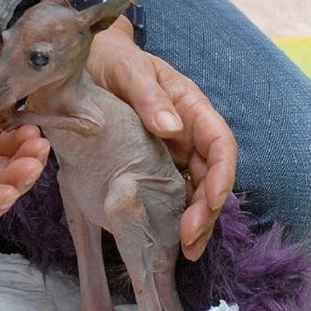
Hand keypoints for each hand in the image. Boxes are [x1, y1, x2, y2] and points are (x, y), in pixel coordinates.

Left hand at [87, 18, 237, 260]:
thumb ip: (149, 97)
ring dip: (192, 219)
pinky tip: (164, 234)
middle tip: (190, 242)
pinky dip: (171, 212)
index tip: (210, 202)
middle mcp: (186, 132)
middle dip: (206, 210)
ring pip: (192, 188)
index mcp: (190, 108)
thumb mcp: (130, 72)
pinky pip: (168, 189)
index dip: (221, 175)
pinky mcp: (150, 161)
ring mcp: (170, 149)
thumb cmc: (113, 61)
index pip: (219, 144)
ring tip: (184, 249)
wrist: (89, 64)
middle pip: (210, 175)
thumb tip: (172, 128)